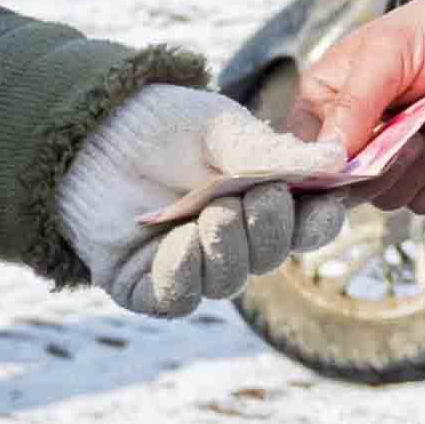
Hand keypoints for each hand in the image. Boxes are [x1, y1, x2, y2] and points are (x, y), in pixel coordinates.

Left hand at [56, 82, 338, 316]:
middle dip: (269, 230)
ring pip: (227, 281)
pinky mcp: (146, 284)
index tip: (322, 204)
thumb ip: (273, 154)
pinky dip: (185, 273)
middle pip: (270, 257)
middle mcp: (231, 240)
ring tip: (211, 215)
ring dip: (228, 249)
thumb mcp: (224, 130)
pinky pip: (178, 297)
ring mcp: (189, 265)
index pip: (306, 226)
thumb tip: (335, 161)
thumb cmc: (162, 125)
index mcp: (261, 202)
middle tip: (252, 198)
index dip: (319, 221)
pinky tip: (180, 242)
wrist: (89, 131)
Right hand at [297, 0, 424, 207]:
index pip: (305, 159)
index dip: (326, 170)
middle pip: (350, 190)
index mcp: (324, 105)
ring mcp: (394, 161)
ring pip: (393, 198)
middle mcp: (353, 140)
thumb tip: (328, 158)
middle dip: (391, 163)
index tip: (361, 157)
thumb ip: (353, 103)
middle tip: (421, 125)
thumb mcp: (387, 51)